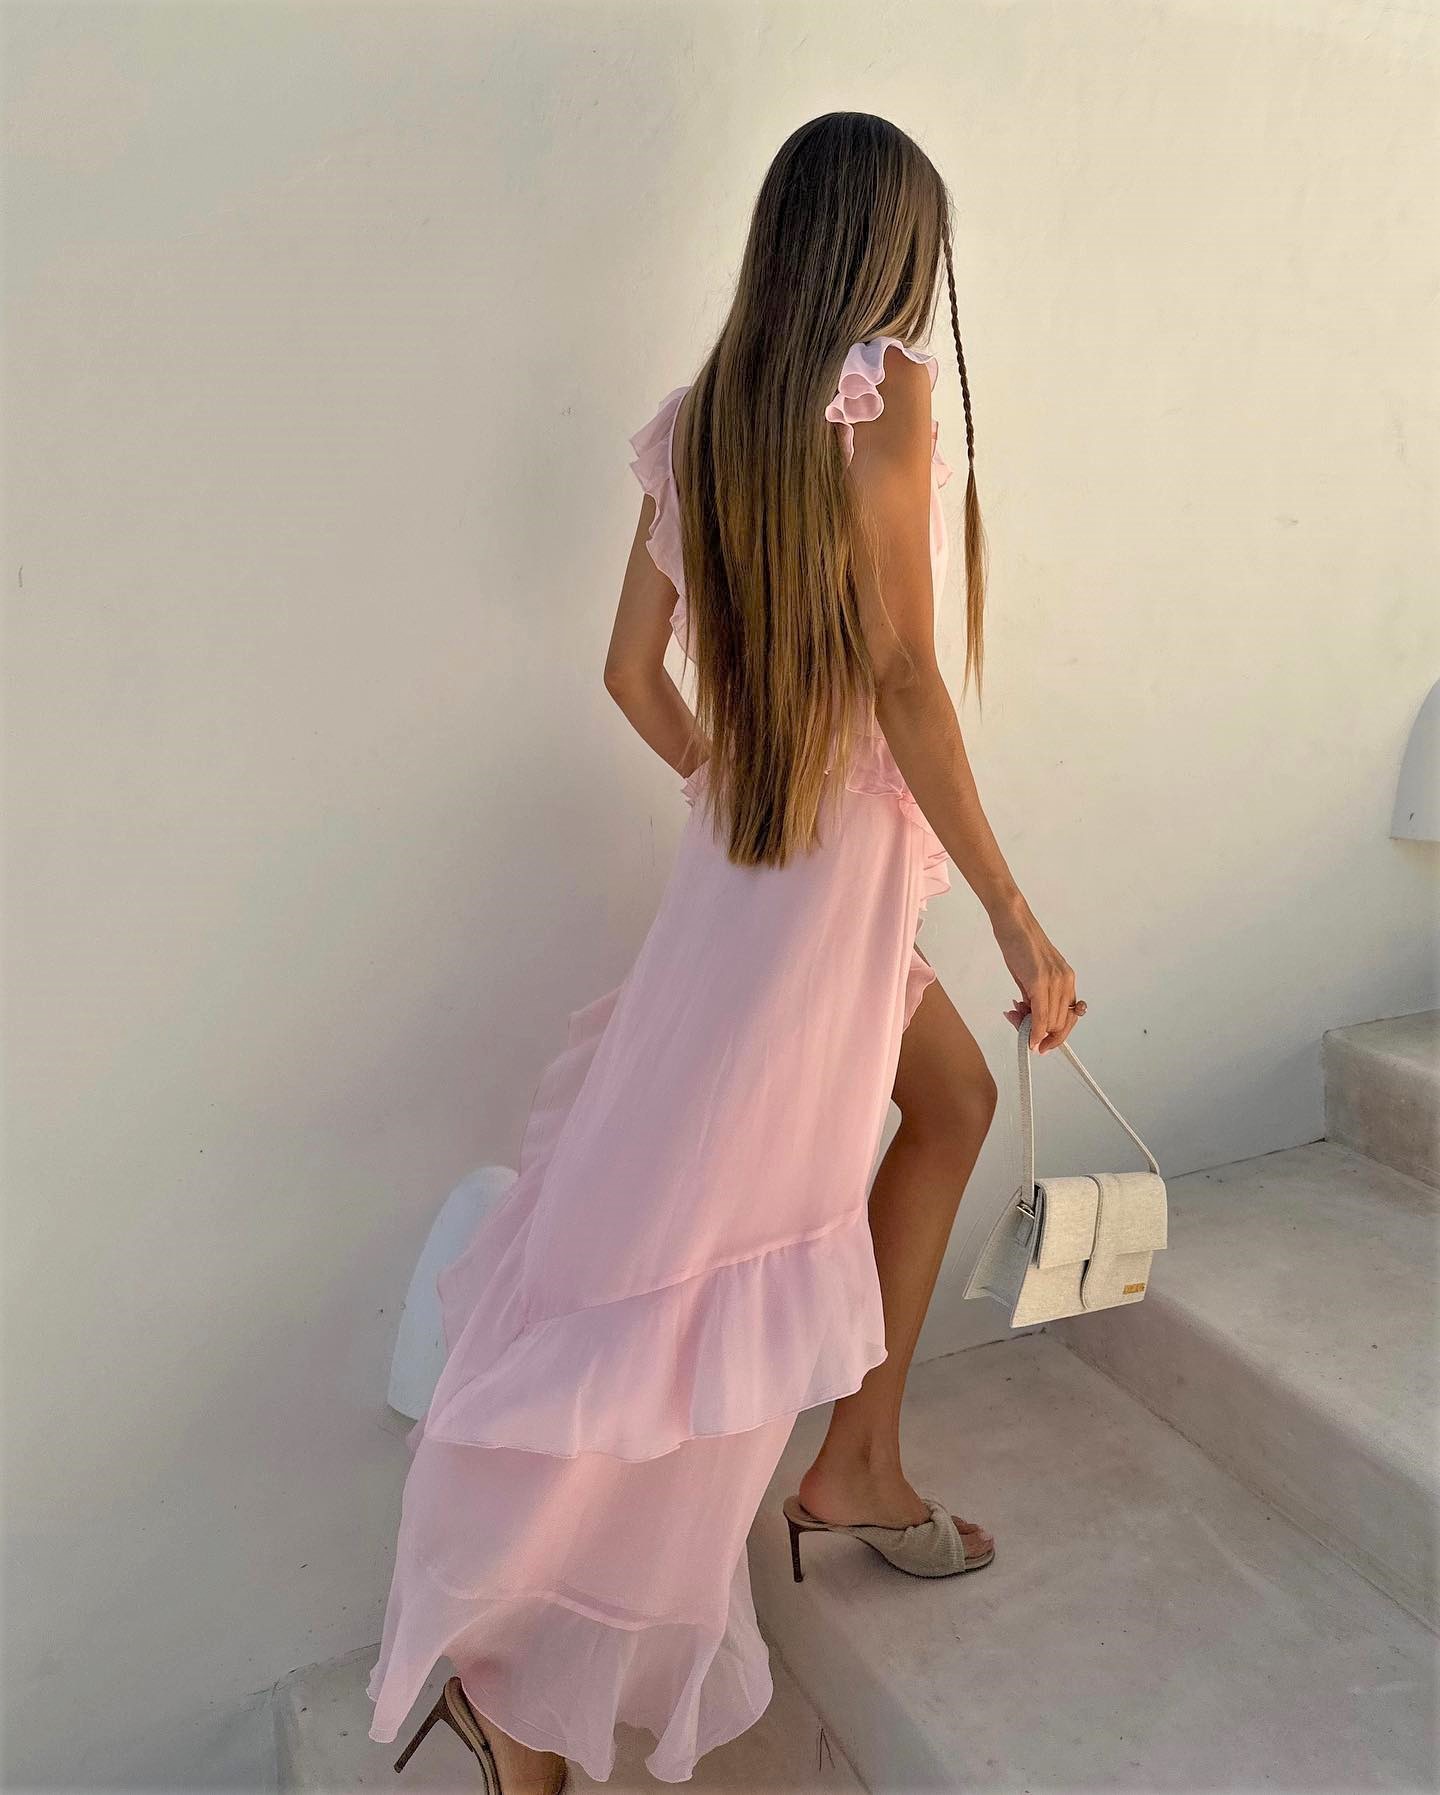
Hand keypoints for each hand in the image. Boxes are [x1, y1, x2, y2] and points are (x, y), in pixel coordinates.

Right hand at [990, 899, 1084, 1052]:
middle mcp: (1066, 981)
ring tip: (1013, 1016)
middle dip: (1041, 1035)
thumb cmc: (1019, 944)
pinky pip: (1041, 1015)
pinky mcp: (1039, 981)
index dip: (1057, 1036)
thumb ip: (1035, 996)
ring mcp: (1055, 982)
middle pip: (1061, 1024)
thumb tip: (1031, 1020)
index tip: (1042, 1044)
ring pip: (1051, 1022)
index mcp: (1067, 979)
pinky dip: (1034, 1030)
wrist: (1012, 921)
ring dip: (1032, 1030)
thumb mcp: (1030, 974)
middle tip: (1020, 1029)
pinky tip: (1027, 1036)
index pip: (1069, 1017)